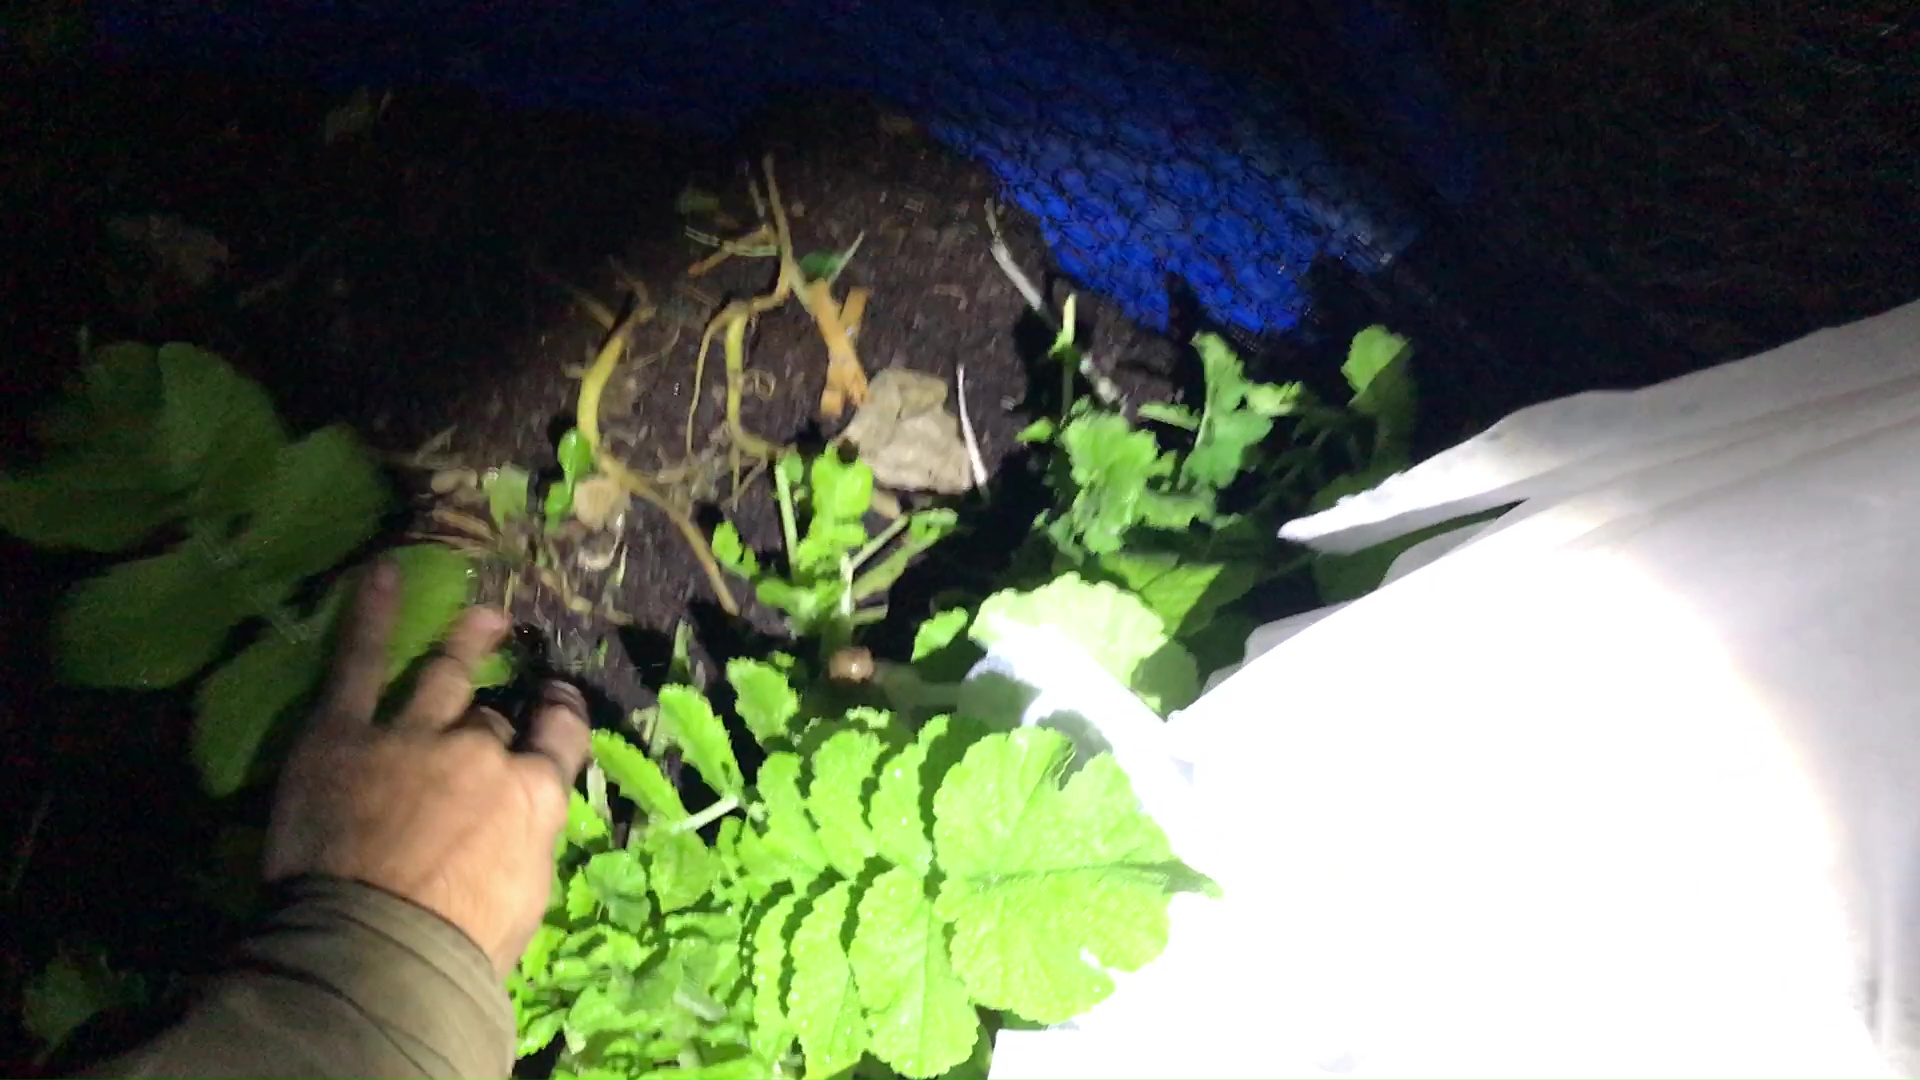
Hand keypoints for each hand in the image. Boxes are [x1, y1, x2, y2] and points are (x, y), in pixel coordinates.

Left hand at [264, 559, 590, 974]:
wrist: (374, 954)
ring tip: (482, 618)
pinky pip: (359, 664)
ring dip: (464, 643)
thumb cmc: (458, 950)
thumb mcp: (525, 898)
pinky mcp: (342, 734)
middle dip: (494, 723)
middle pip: (492, 724)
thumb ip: (526, 843)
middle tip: (498, 712)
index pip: (558, 739)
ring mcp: (412, 735)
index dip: (559, 719)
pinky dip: (370, 615)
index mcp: (534, 796)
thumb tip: (521, 827)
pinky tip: (381, 572)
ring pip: (444, 676)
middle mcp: (482, 752)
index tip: (558, 708)